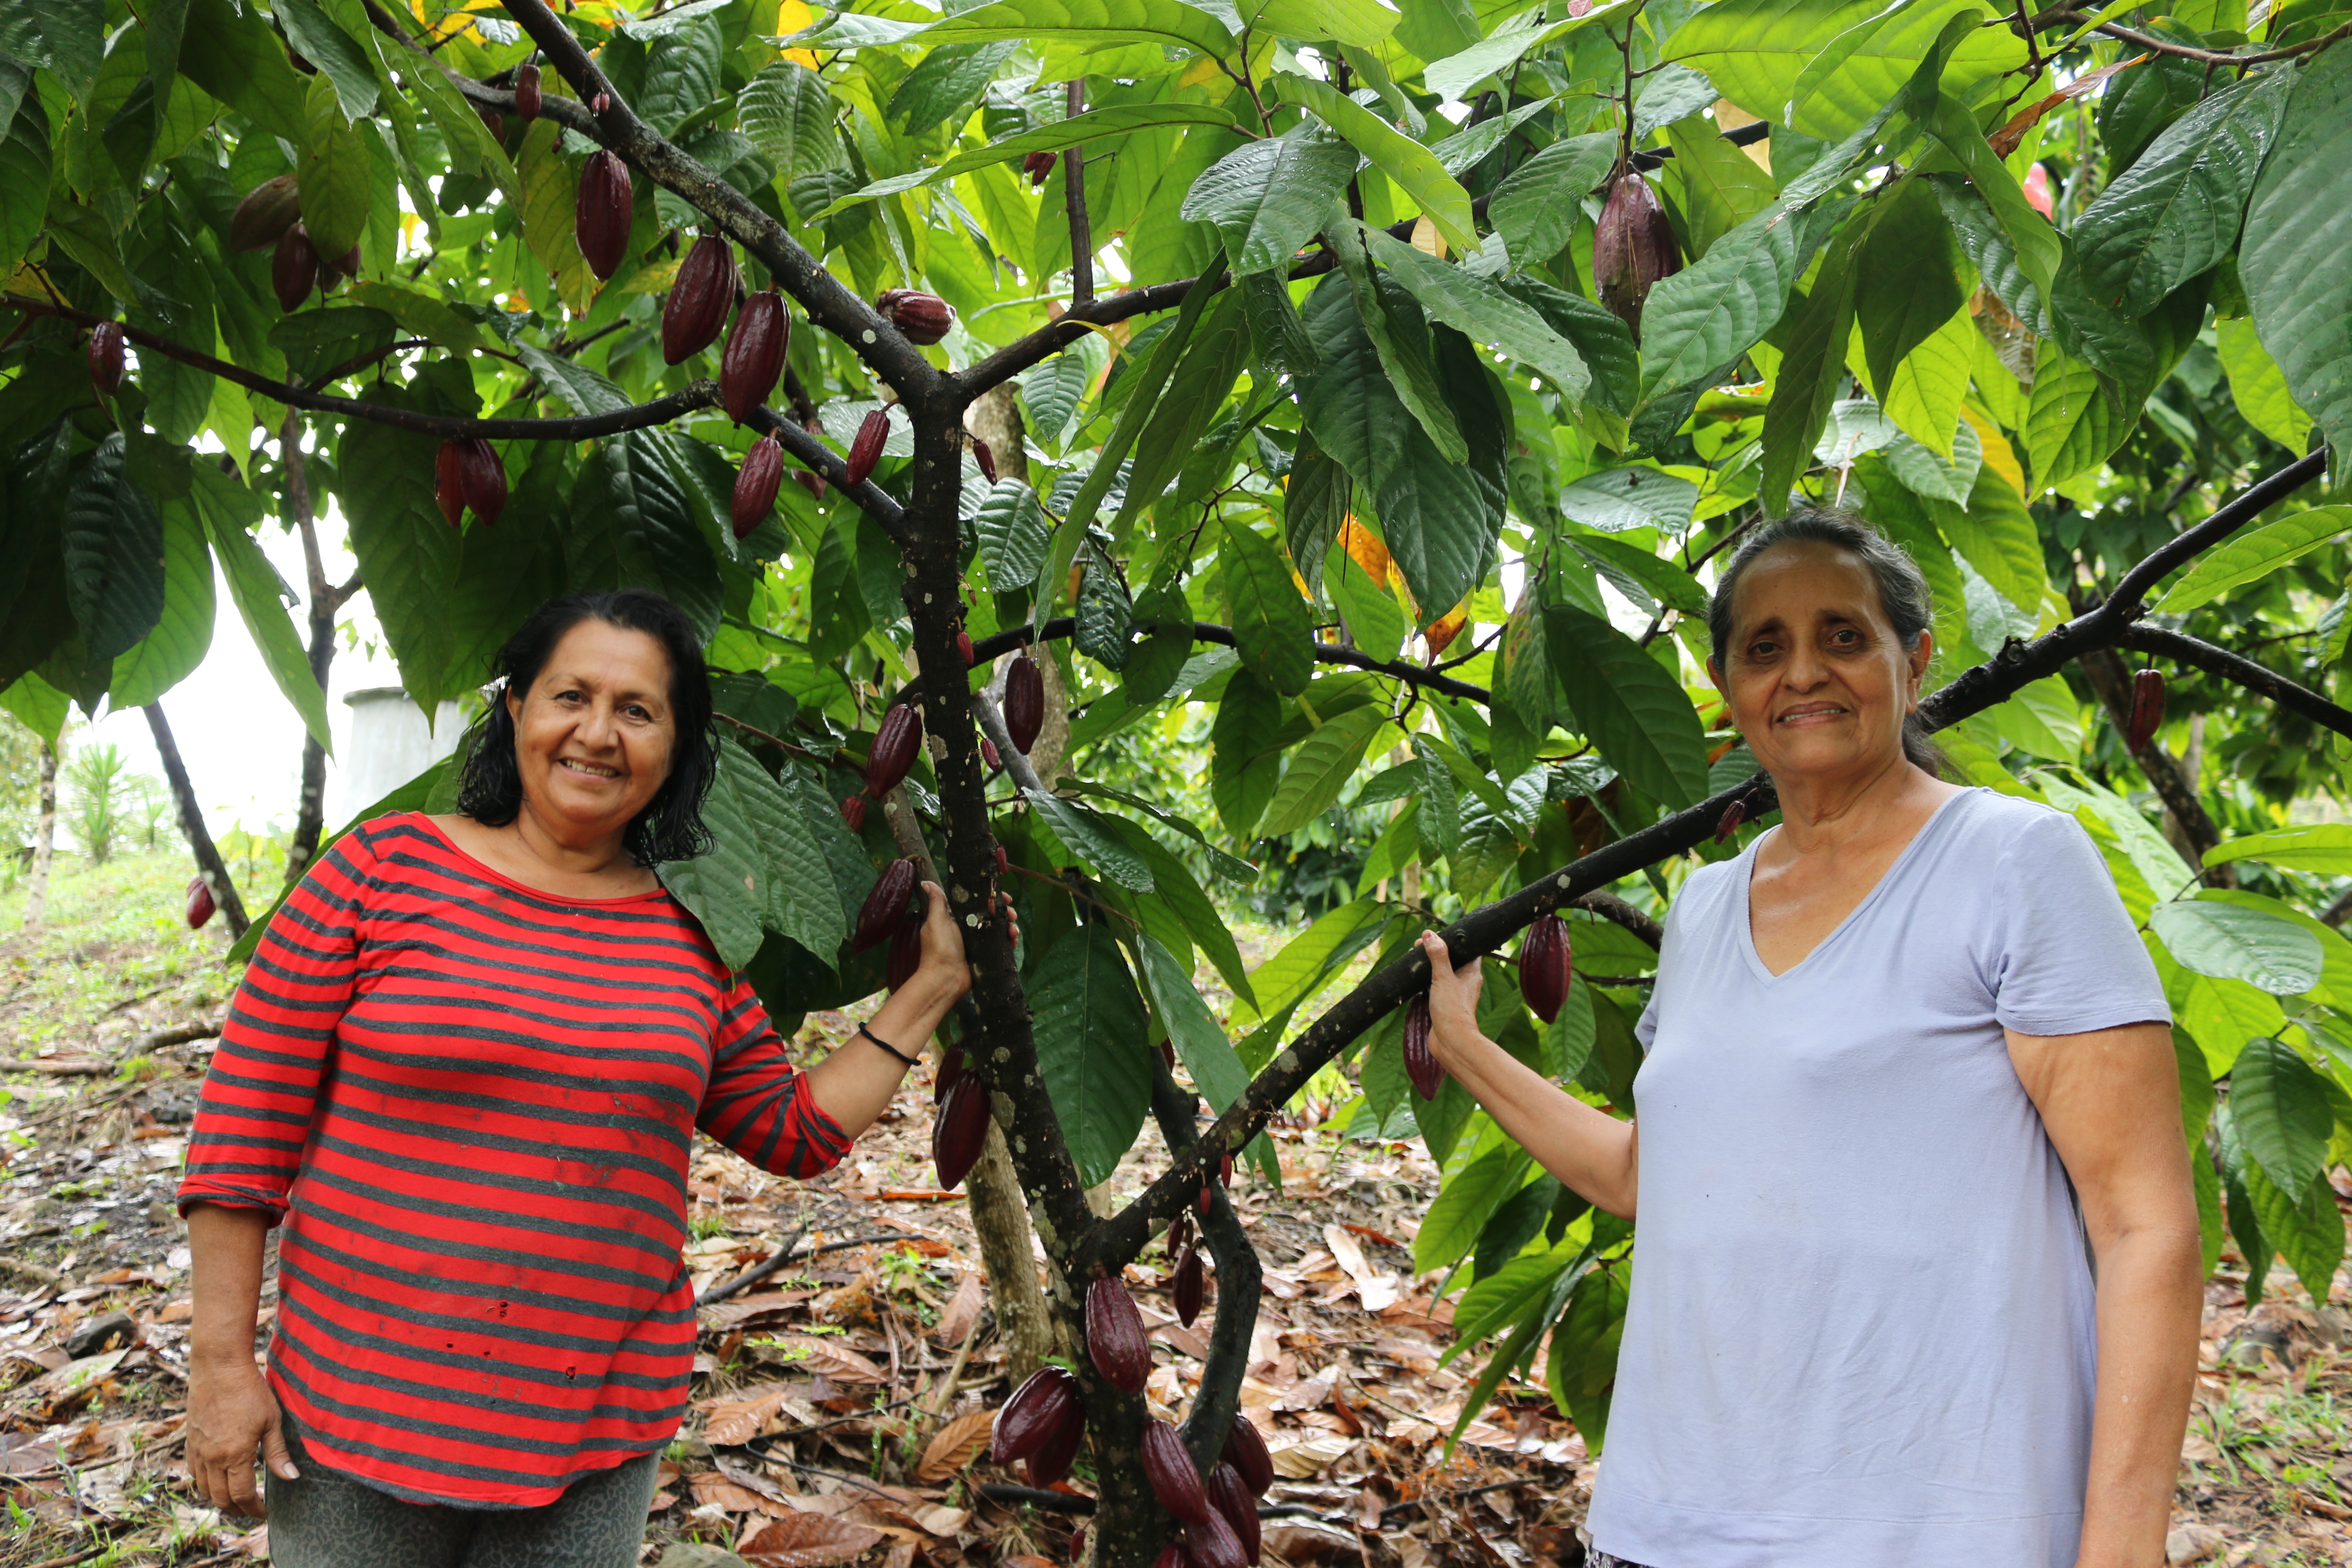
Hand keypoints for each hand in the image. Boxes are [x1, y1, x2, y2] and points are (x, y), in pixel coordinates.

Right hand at [185, 1353, 296, 1517]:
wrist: (219, 1368)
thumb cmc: (250, 1391)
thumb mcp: (272, 1421)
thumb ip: (278, 1453)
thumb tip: (291, 1478)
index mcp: (234, 1455)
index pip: (242, 1495)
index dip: (254, 1508)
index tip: (265, 1513)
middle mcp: (212, 1458)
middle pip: (220, 1498)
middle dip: (237, 1509)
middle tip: (251, 1510)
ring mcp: (197, 1451)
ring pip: (204, 1489)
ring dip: (219, 1499)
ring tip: (236, 1500)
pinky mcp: (190, 1442)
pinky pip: (193, 1473)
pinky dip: (204, 1483)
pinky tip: (216, 1480)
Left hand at [908, 880, 1018, 1004]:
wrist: (945, 979)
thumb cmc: (939, 949)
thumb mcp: (936, 921)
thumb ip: (937, 902)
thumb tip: (926, 882)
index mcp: (957, 918)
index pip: (978, 903)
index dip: (992, 899)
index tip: (1004, 897)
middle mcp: (968, 929)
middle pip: (992, 915)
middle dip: (1005, 912)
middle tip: (1012, 914)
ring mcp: (978, 942)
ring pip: (999, 929)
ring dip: (1010, 926)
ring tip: (1014, 930)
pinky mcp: (985, 954)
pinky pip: (1001, 944)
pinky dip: (1009, 941)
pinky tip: (1013, 941)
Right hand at [1419, 932, 1485, 1071]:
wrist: (1451, 1040)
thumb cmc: (1452, 1009)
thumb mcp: (1443, 978)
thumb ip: (1438, 956)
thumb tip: (1430, 935)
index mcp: (1472, 972)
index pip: (1468, 948)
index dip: (1453, 939)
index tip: (1436, 935)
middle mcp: (1467, 981)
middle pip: (1454, 959)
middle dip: (1438, 950)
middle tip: (1420, 945)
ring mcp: (1456, 993)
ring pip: (1444, 972)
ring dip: (1431, 965)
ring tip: (1416, 957)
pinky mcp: (1446, 1003)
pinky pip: (1437, 985)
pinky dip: (1427, 979)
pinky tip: (1416, 978)